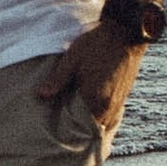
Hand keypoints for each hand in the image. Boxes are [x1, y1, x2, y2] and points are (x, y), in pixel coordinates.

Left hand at [34, 22, 140, 138]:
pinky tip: (91, 111)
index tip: (60, 134)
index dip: (72, 132)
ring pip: (105, 124)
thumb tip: (40, 95)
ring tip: (77, 123)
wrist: (126, 31)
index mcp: (96, 100)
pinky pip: (111, 115)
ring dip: (92, 125)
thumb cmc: (98, 43)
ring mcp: (119, 101)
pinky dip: (101, 117)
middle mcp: (110, 106)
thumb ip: (57, 79)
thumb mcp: (73, 58)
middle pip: (95, 130)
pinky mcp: (124, 95)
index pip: (83, 128)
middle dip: (82, 132)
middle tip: (66, 132)